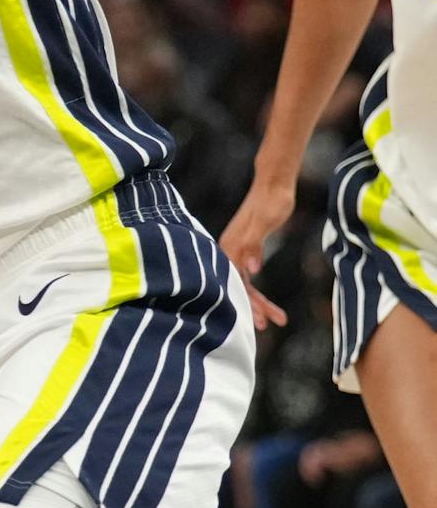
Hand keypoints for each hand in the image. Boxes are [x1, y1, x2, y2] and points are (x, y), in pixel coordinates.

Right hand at [218, 169, 294, 329]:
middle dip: (254, 308)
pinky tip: (266, 302)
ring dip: (258, 302)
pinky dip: (257, 291)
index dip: (247, 303)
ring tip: (277, 318)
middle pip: (239, 286)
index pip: (236, 282)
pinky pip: (247, 276)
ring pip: (243, 283)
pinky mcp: (245, 250)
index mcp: (232, 246)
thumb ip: (255, 242)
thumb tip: (251, 268)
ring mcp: (237, 251)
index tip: (260, 321)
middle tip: (271, 324)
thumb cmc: (272, 199)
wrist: (274, 183)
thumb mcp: (266, 219)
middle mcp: (230, 250)